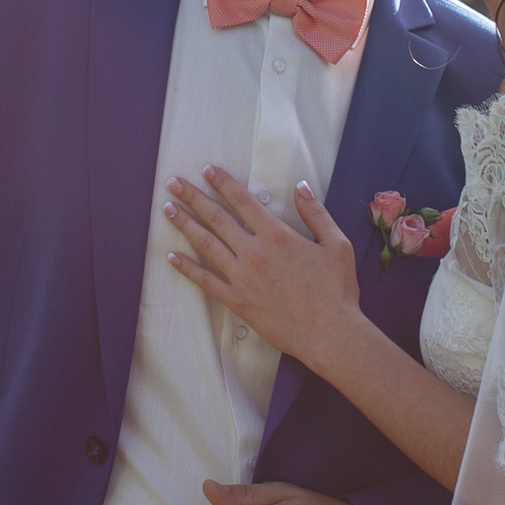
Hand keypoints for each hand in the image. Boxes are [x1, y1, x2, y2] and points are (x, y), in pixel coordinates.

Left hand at [163, 168, 360, 366]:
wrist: (329, 333)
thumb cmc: (336, 290)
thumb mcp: (336, 244)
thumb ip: (316, 213)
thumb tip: (301, 187)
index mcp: (277, 235)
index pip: (242, 201)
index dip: (222, 183)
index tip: (207, 170)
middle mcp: (254, 253)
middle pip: (216, 218)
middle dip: (193, 197)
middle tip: (174, 183)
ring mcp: (242, 278)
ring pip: (206, 245)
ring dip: (185, 225)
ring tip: (168, 210)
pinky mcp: (238, 302)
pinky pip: (206, 282)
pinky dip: (187, 268)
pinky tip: (171, 257)